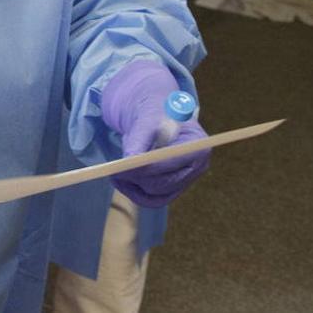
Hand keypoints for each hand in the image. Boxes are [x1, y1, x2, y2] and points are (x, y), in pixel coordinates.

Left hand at [101, 61, 209, 207]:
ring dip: (133, 186)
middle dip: (138, 177)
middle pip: (165, 183)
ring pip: (156, 195)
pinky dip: (134, 193)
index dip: (148, 167)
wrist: (154, 116)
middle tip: (114, 171)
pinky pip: (152, 200)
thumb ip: (140, 138)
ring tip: (114, 172)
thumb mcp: (147, 118)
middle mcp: (197, 167)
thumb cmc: (154, 112)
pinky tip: (120, 181)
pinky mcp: (172, 189)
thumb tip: (130, 160)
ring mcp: (186, 180)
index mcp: (198, 145)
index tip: (124, 166)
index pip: (172, 162)